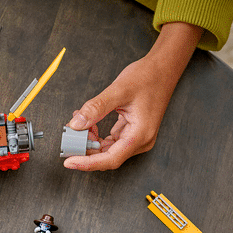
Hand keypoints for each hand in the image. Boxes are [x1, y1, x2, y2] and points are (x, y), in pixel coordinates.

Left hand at [62, 22, 202, 171]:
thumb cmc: (147, 77)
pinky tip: (88, 124)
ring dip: (91, 141)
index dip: (88, 163)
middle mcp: (141, 140)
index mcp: (140, 135)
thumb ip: (95, 108)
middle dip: (86, 149)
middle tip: (69, 138)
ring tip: (79, 125)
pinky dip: (98, 135)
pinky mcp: (133, 132)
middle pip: (108, 156)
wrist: (163, 69)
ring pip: (108, 149)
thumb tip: (76, 124)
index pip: (111, 159)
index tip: (70, 162)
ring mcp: (137, 137)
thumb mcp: (118, 91)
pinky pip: (111, 141)